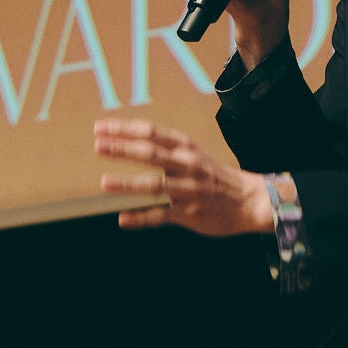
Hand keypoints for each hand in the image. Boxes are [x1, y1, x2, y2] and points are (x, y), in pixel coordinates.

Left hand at [93, 119, 274, 236]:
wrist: (249, 200)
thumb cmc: (214, 175)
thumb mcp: (193, 154)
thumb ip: (166, 149)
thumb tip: (131, 142)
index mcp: (185, 148)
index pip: (151, 133)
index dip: (124, 129)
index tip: (101, 128)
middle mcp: (186, 166)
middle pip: (150, 154)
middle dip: (122, 150)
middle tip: (98, 146)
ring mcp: (188, 190)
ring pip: (155, 186)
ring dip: (128, 184)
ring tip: (105, 182)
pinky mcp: (189, 213)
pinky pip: (162, 216)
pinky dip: (142, 218)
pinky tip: (124, 219)